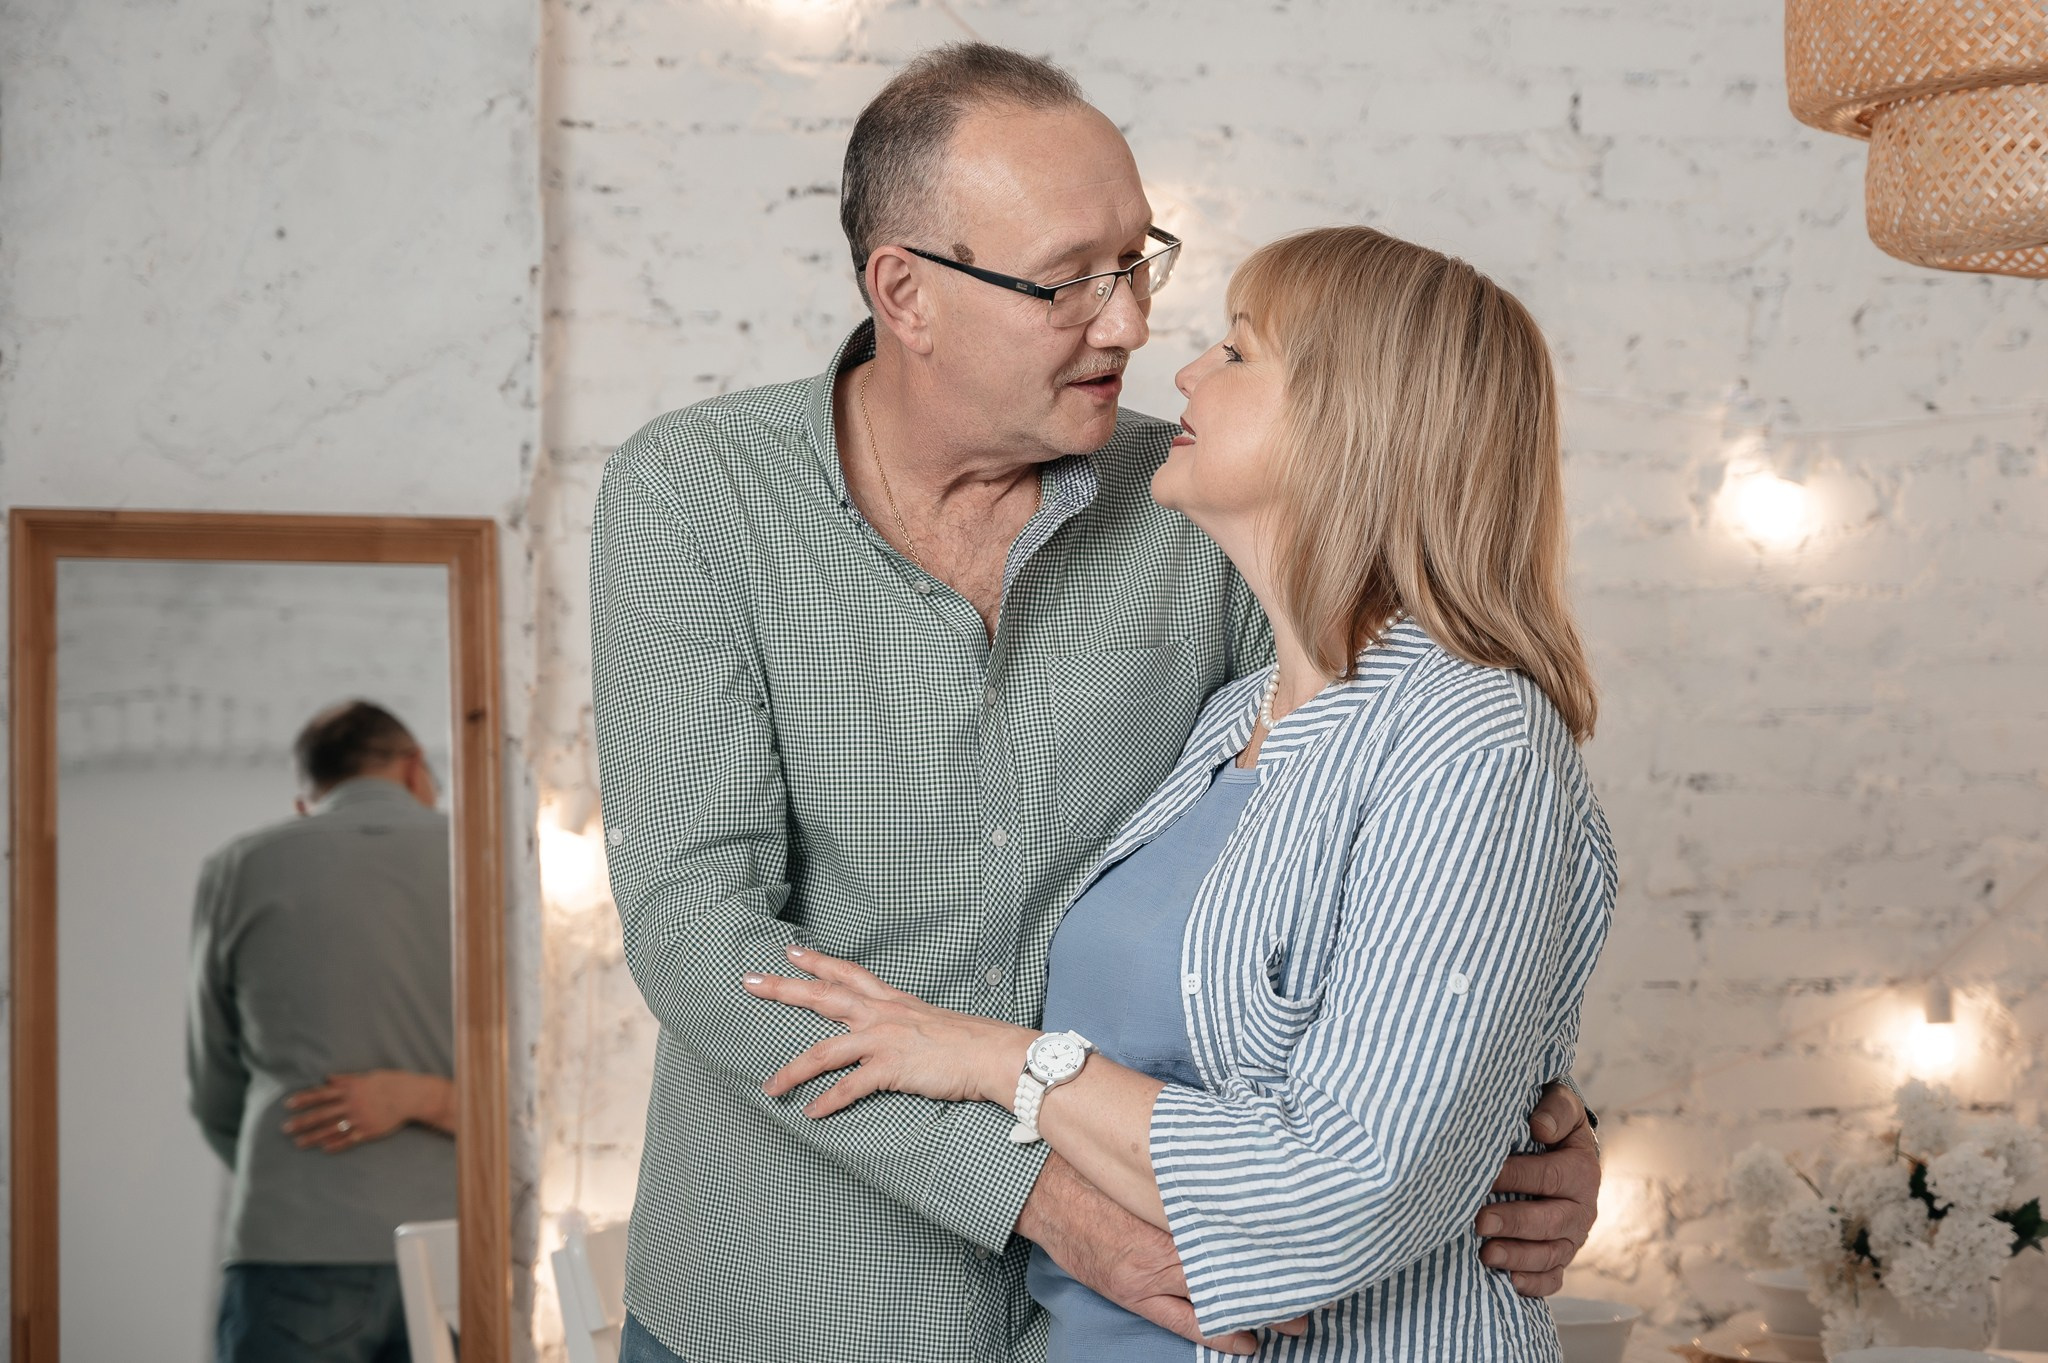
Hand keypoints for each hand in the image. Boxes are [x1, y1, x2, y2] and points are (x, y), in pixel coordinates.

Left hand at [281, 1070, 448, 1151]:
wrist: (411, 1097)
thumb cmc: (390, 1082)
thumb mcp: (367, 1076)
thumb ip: (346, 1079)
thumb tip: (327, 1079)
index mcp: (350, 1090)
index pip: (322, 1094)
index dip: (304, 1099)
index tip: (288, 1104)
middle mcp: (352, 1105)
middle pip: (322, 1114)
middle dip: (302, 1122)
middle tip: (285, 1128)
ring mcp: (359, 1119)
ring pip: (332, 1130)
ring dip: (313, 1137)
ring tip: (298, 1143)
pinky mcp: (368, 1131)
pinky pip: (349, 1140)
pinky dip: (336, 1145)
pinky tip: (324, 1148)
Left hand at [747, 945, 1034, 1116]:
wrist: (993, 1055)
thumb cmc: (970, 1043)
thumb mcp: (934, 1023)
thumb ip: (909, 1025)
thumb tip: (900, 1037)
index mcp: (893, 1002)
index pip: (848, 974)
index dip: (817, 962)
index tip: (790, 952)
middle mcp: (882, 1015)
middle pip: (823, 996)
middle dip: (784, 989)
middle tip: (750, 981)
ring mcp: (883, 1040)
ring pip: (824, 1051)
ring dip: (792, 1070)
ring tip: (769, 1086)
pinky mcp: (890, 1069)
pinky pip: (848, 1088)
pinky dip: (827, 1102)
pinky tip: (811, 1113)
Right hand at [1018, 1156, 1306, 1356]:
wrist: (1044, 1183)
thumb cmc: (1100, 1160)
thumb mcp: (1154, 1157)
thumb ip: (1194, 1169)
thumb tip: (1237, 1166)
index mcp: (1179, 1199)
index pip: (1242, 1225)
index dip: (1280, 1240)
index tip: (1315, 1244)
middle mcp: (1171, 1238)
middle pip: (1239, 1264)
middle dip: (1282, 1281)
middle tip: (1323, 1290)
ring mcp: (1151, 1271)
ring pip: (1220, 1298)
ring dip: (1259, 1309)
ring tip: (1298, 1320)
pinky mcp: (1133, 1291)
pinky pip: (1185, 1321)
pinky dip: (1220, 1333)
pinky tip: (1248, 1342)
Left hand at [1477, 1081, 1600, 1295]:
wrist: (1559, 1146)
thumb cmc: (1550, 1123)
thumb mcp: (1560, 1106)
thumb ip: (1555, 1109)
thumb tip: (1539, 1127)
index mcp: (1581, 1169)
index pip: (1550, 1176)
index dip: (1517, 1177)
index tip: (1485, 1177)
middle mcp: (1582, 1207)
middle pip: (1550, 1221)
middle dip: (1514, 1222)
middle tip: (1479, 1221)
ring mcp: (1572, 1236)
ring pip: (1551, 1254)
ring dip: (1519, 1257)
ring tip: (1486, 1254)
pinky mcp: (1560, 1256)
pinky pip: (1553, 1279)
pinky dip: (1534, 1284)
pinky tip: (1510, 1282)